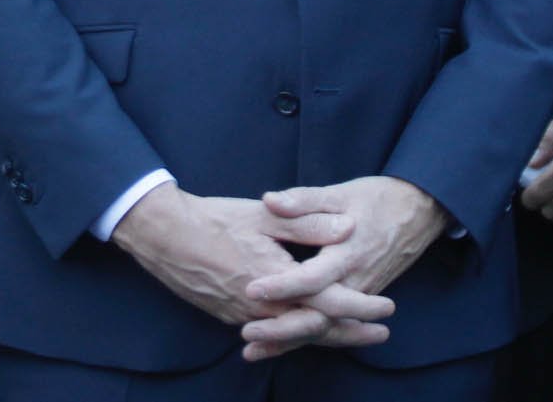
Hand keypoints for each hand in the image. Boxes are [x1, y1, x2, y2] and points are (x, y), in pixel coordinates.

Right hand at [111, 183, 382, 341]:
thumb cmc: (215, 219)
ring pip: (294, 335)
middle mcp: (262, 307)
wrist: (164, 235)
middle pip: (316, 329)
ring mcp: (244, 316)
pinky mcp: (230, 315)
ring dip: (327, 336)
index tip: (388, 307)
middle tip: (381, 333)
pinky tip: (305, 334)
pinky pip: (271, 332)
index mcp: (276, 281)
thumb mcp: (266, 214)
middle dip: (351, 333)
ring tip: (353, 337)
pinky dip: (294, 336)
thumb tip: (348, 228)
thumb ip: (309, 223)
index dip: (361, 306)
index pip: (329, 302)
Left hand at [241, 177, 446, 360]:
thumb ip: (305, 200)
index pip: (313, 278)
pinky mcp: (362, 298)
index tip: (252, 288)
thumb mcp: (341, 193)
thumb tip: (269, 200)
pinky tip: (279, 343)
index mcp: (347, 253)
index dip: (283, 285)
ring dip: (290, 339)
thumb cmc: (378, 199)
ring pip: (325, 325)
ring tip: (253, 349)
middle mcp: (356, 281)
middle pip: (318, 315)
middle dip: (283, 329)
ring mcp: (361, 294)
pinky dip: (306, 335)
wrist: (418, 212)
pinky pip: (333, 323)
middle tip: (247, 333)